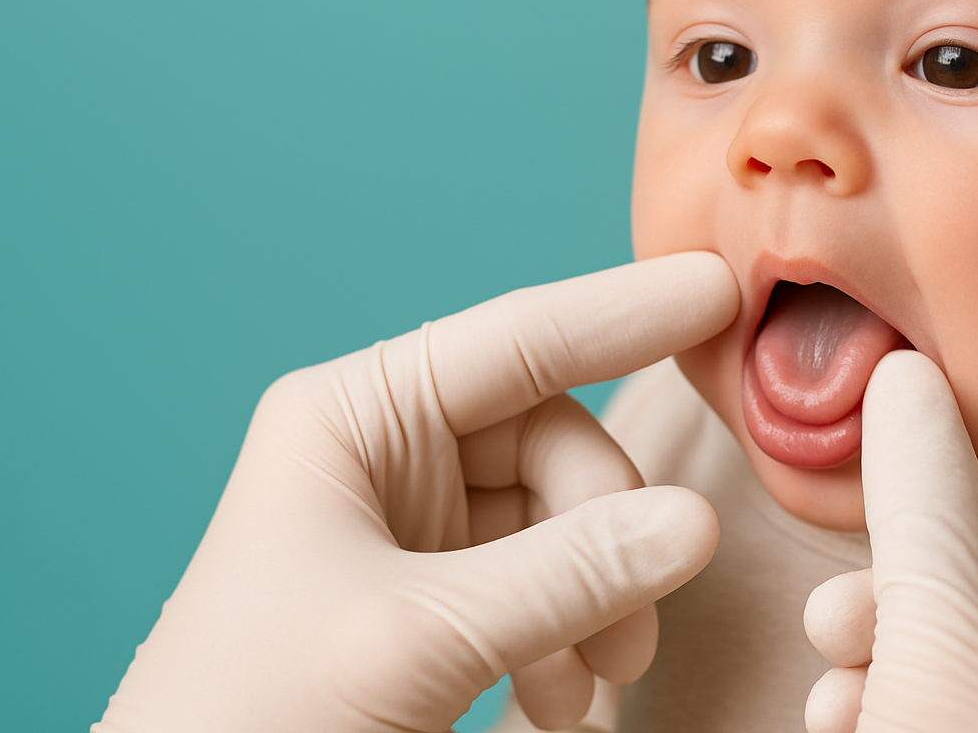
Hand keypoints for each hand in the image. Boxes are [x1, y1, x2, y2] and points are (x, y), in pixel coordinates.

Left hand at [96, 253, 739, 732]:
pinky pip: (547, 580)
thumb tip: (695, 524)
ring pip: (566, 519)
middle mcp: (388, 455)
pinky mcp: (439, 596)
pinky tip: (555, 698)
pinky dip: (572, 636)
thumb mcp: (418, 634)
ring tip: (591, 681)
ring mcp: (417, 527)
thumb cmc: (253, 716)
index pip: (521, 340)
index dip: (628, 312)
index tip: (723, 289)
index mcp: (354, 416)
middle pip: (559, 443)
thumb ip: (567, 574)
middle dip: (609, 532)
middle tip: (628, 627)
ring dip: (598, 599)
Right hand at [803, 351, 977, 732]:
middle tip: (835, 617)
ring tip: (831, 694)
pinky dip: (912, 718)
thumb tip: (905, 375)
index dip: (969, 497)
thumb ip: (926, 515)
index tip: (884, 501)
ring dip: (894, 664)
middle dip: (910, 598)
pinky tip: (848, 726)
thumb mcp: (943, 655)